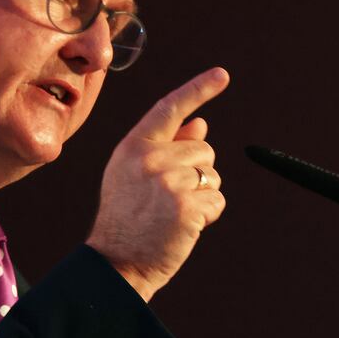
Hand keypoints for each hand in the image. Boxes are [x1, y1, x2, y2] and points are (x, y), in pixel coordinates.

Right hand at [86, 67, 230, 301]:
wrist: (116, 262)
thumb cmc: (128, 217)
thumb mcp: (136, 175)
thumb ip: (167, 146)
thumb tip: (201, 124)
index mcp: (134, 146)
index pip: (170, 108)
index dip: (198, 89)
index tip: (222, 75)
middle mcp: (150, 158)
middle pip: (204, 149)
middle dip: (198, 172)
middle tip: (168, 199)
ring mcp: (168, 181)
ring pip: (213, 175)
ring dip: (203, 195)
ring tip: (172, 213)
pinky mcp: (186, 206)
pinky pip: (217, 200)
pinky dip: (208, 215)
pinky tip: (183, 227)